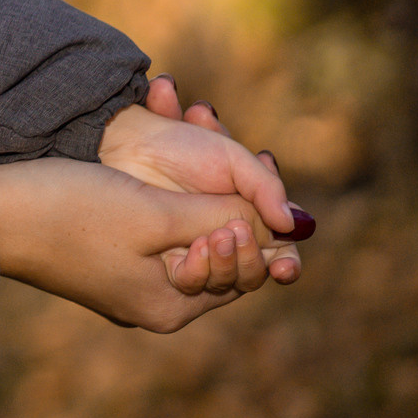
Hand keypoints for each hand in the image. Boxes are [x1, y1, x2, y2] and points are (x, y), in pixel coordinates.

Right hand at [0, 156, 285, 331]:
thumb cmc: (69, 212)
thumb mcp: (153, 214)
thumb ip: (217, 219)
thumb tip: (279, 224)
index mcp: (168, 308)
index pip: (240, 277)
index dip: (253, 235)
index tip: (239, 199)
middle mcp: (152, 306)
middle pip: (218, 262)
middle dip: (234, 216)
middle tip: (242, 163)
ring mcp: (126, 286)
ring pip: (189, 245)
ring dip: (204, 206)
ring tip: (207, 167)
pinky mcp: (104, 262)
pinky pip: (160, 240)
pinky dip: (174, 209)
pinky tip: (168, 179)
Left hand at [103, 79, 309, 284]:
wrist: (121, 140)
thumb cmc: (178, 144)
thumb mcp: (230, 157)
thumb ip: (265, 187)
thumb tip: (296, 226)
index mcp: (247, 209)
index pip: (275, 248)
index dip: (284, 261)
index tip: (283, 268)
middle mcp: (224, 231)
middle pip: (250, 260)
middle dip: (247, 247)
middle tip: (234, 230)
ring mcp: (194, 246)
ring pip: (222, 269)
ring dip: (222, 256)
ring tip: (214, 233)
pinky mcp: (166, 258)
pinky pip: (189, 277)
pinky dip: (195, 268)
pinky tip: (191, 241)